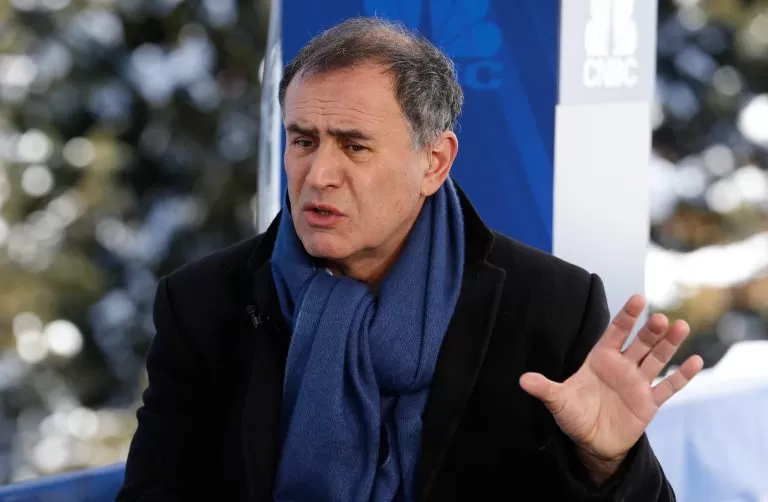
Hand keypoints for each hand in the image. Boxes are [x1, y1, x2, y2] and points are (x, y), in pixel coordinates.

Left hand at [519, 295, 702, 465]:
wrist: (592, 441)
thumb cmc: (575, 414)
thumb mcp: (558, 401)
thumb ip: (544, 389)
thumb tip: (522, 380)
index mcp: (600, 359)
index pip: (615, 333)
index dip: (626, 317)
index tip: (638, 299)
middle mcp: (622, 366)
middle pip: (639, 344)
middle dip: (650, 331)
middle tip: (660, 318)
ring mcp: (637, 383)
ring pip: (656, 360)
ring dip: (669, 345)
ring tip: (681, 326)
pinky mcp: (649, 403)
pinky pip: (668, 387)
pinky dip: (681, 376)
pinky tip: (695, 361)